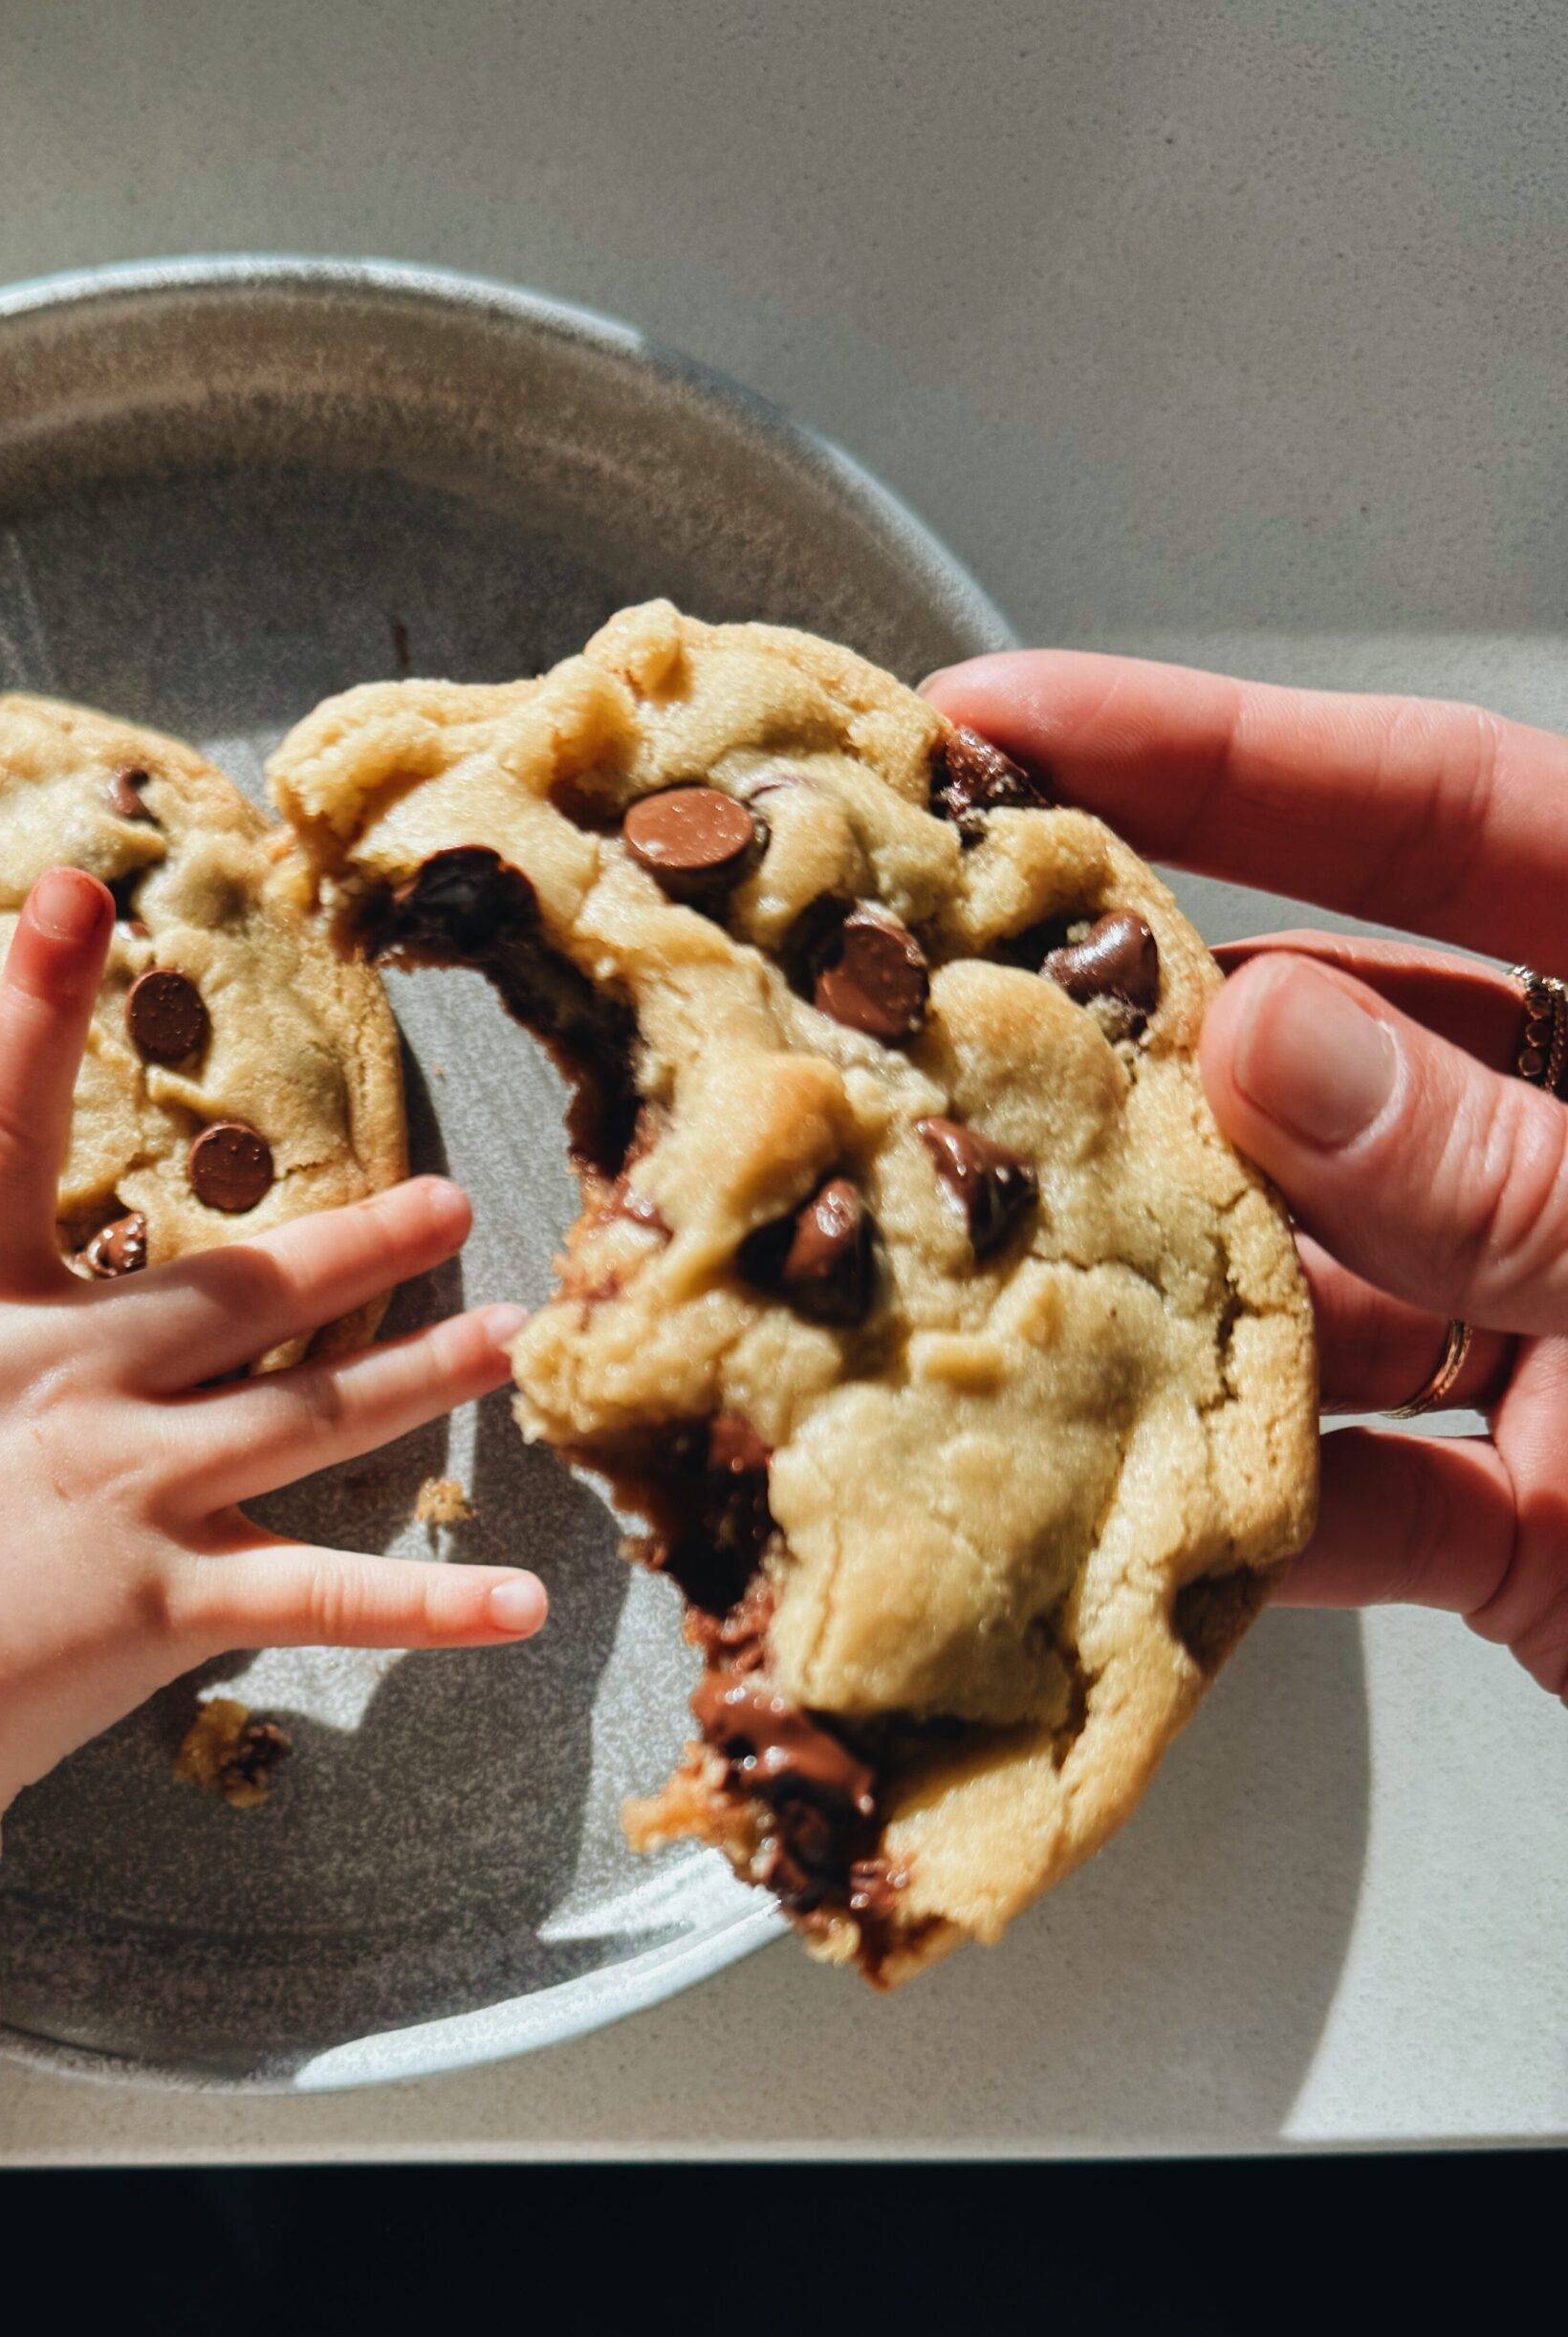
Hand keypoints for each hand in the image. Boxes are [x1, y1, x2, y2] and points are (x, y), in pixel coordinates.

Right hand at [0, 864, 544, 1845]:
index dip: (32, 996)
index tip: (81, 885)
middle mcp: (66, 1381)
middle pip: (238, 1287)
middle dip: (350, 1242)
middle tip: (448, 1194)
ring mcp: (131, 1488)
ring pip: (310, 1414)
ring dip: (417, 1376)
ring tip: (503, 1335)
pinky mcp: (167, 1601)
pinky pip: (322, 1602)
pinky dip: (428, 1610)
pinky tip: (527, 1609)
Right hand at [926, 654, 1567, 1695]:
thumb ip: (1530, 1170)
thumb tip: (1269, 1037)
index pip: (1443, 817)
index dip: (1215, 755)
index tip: (1013, 722)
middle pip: (1321, 1048)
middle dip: (1125, 1041)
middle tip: (927, 1009)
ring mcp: (1561, 1333)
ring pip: (1298, 1280)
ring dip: (1153, 1290)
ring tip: (979, 1262)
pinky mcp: (1528, 1519)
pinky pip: (1339, 1492)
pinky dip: (1234, 1505)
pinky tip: (1114, 1487)